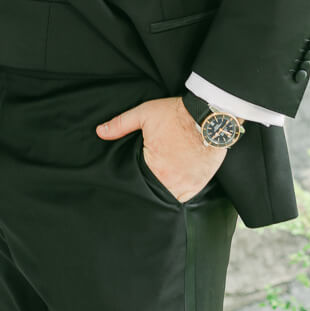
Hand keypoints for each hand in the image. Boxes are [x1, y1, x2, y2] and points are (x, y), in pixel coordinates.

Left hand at [96, 96, 226, 201]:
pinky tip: (176, 179)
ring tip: (162, 179)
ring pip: (171, 196)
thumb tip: (100, 132)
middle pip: (155, 192)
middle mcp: (171, 181)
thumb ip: (121, 124)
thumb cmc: (176, 114)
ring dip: (166, 190)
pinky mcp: (200, 184)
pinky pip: (186, 195)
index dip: (136, 179)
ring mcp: (187, 185)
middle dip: (150, 186)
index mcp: (155, 167)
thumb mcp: (144, 114)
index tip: (137, 174)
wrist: (209, 116)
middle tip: (150, 177)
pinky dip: (180, 190)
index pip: (139, 183)